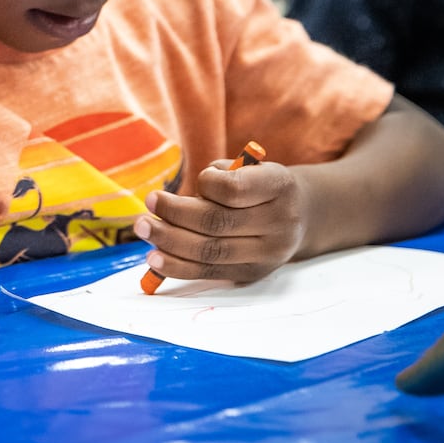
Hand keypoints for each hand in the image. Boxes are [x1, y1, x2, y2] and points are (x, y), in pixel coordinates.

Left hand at [133, 160, 306, 283]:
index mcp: (278, 186)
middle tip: (148, 203)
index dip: (207, 184)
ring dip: (170, 241)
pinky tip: (154, 258)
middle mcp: (278, 223)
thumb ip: (219, 177)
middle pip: (217, 223)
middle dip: (175, 214)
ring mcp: (267, 254)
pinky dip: (178, 267)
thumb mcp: (250, 169)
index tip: (196, 181)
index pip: (235, 189)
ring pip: (211, 252)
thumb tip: (173, 203)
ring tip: (143, 229)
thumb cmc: (259, 185)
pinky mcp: (252, 273)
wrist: (300, 215)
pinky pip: (209, 272)